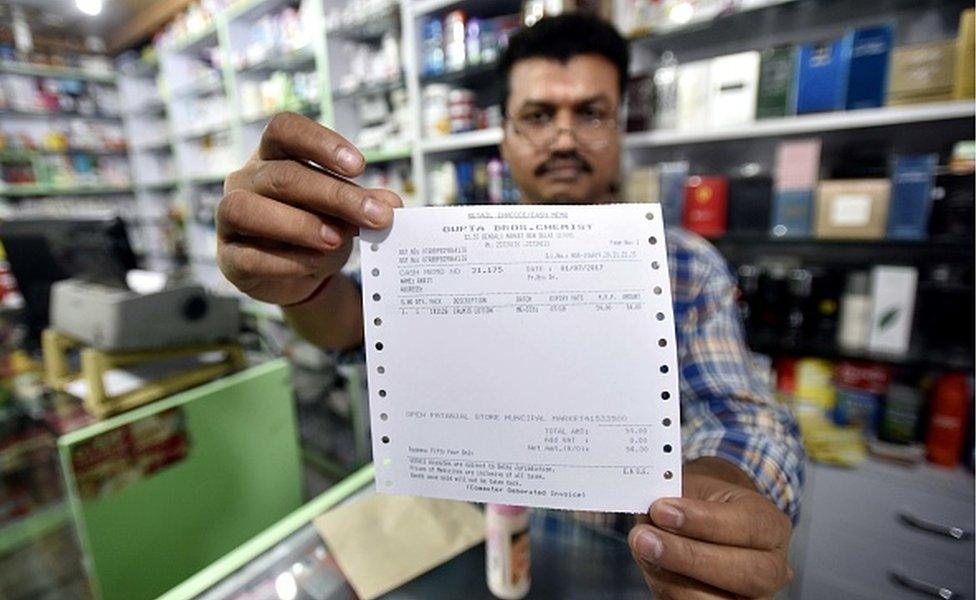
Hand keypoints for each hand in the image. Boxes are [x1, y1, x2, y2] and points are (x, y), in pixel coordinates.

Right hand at [218, 112, 402, 304]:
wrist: (300, 276)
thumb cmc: (320, 231)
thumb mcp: (346, 215)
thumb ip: (364, 205)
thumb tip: (390, 203)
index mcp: (272, 157)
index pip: (284, 129)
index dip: (320, 142)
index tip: (359, 166)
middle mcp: (245, 180)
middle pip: (282, 176)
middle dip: (334, 196)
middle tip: (376, 217)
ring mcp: (228, 219)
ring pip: (247, 210)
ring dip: (299, 224)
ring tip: (337, 240)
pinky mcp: (229, 258)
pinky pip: (249, 256)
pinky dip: (286, 261)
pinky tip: (316, 264)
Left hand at [628, 458, 792, 598]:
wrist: (705, 519)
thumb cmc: (704, 502)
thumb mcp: (696, 487)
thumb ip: (678, 500)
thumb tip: (653, 518)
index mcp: (771, 526)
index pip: (747, 526)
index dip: (702, 521)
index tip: (661, 510)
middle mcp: (771, 567)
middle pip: (745, 573)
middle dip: (688, 557)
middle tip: (645, 538)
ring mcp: (752, 597)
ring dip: (674, 579)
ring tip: (644, 551)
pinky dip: (669, 589)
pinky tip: (653, 567)